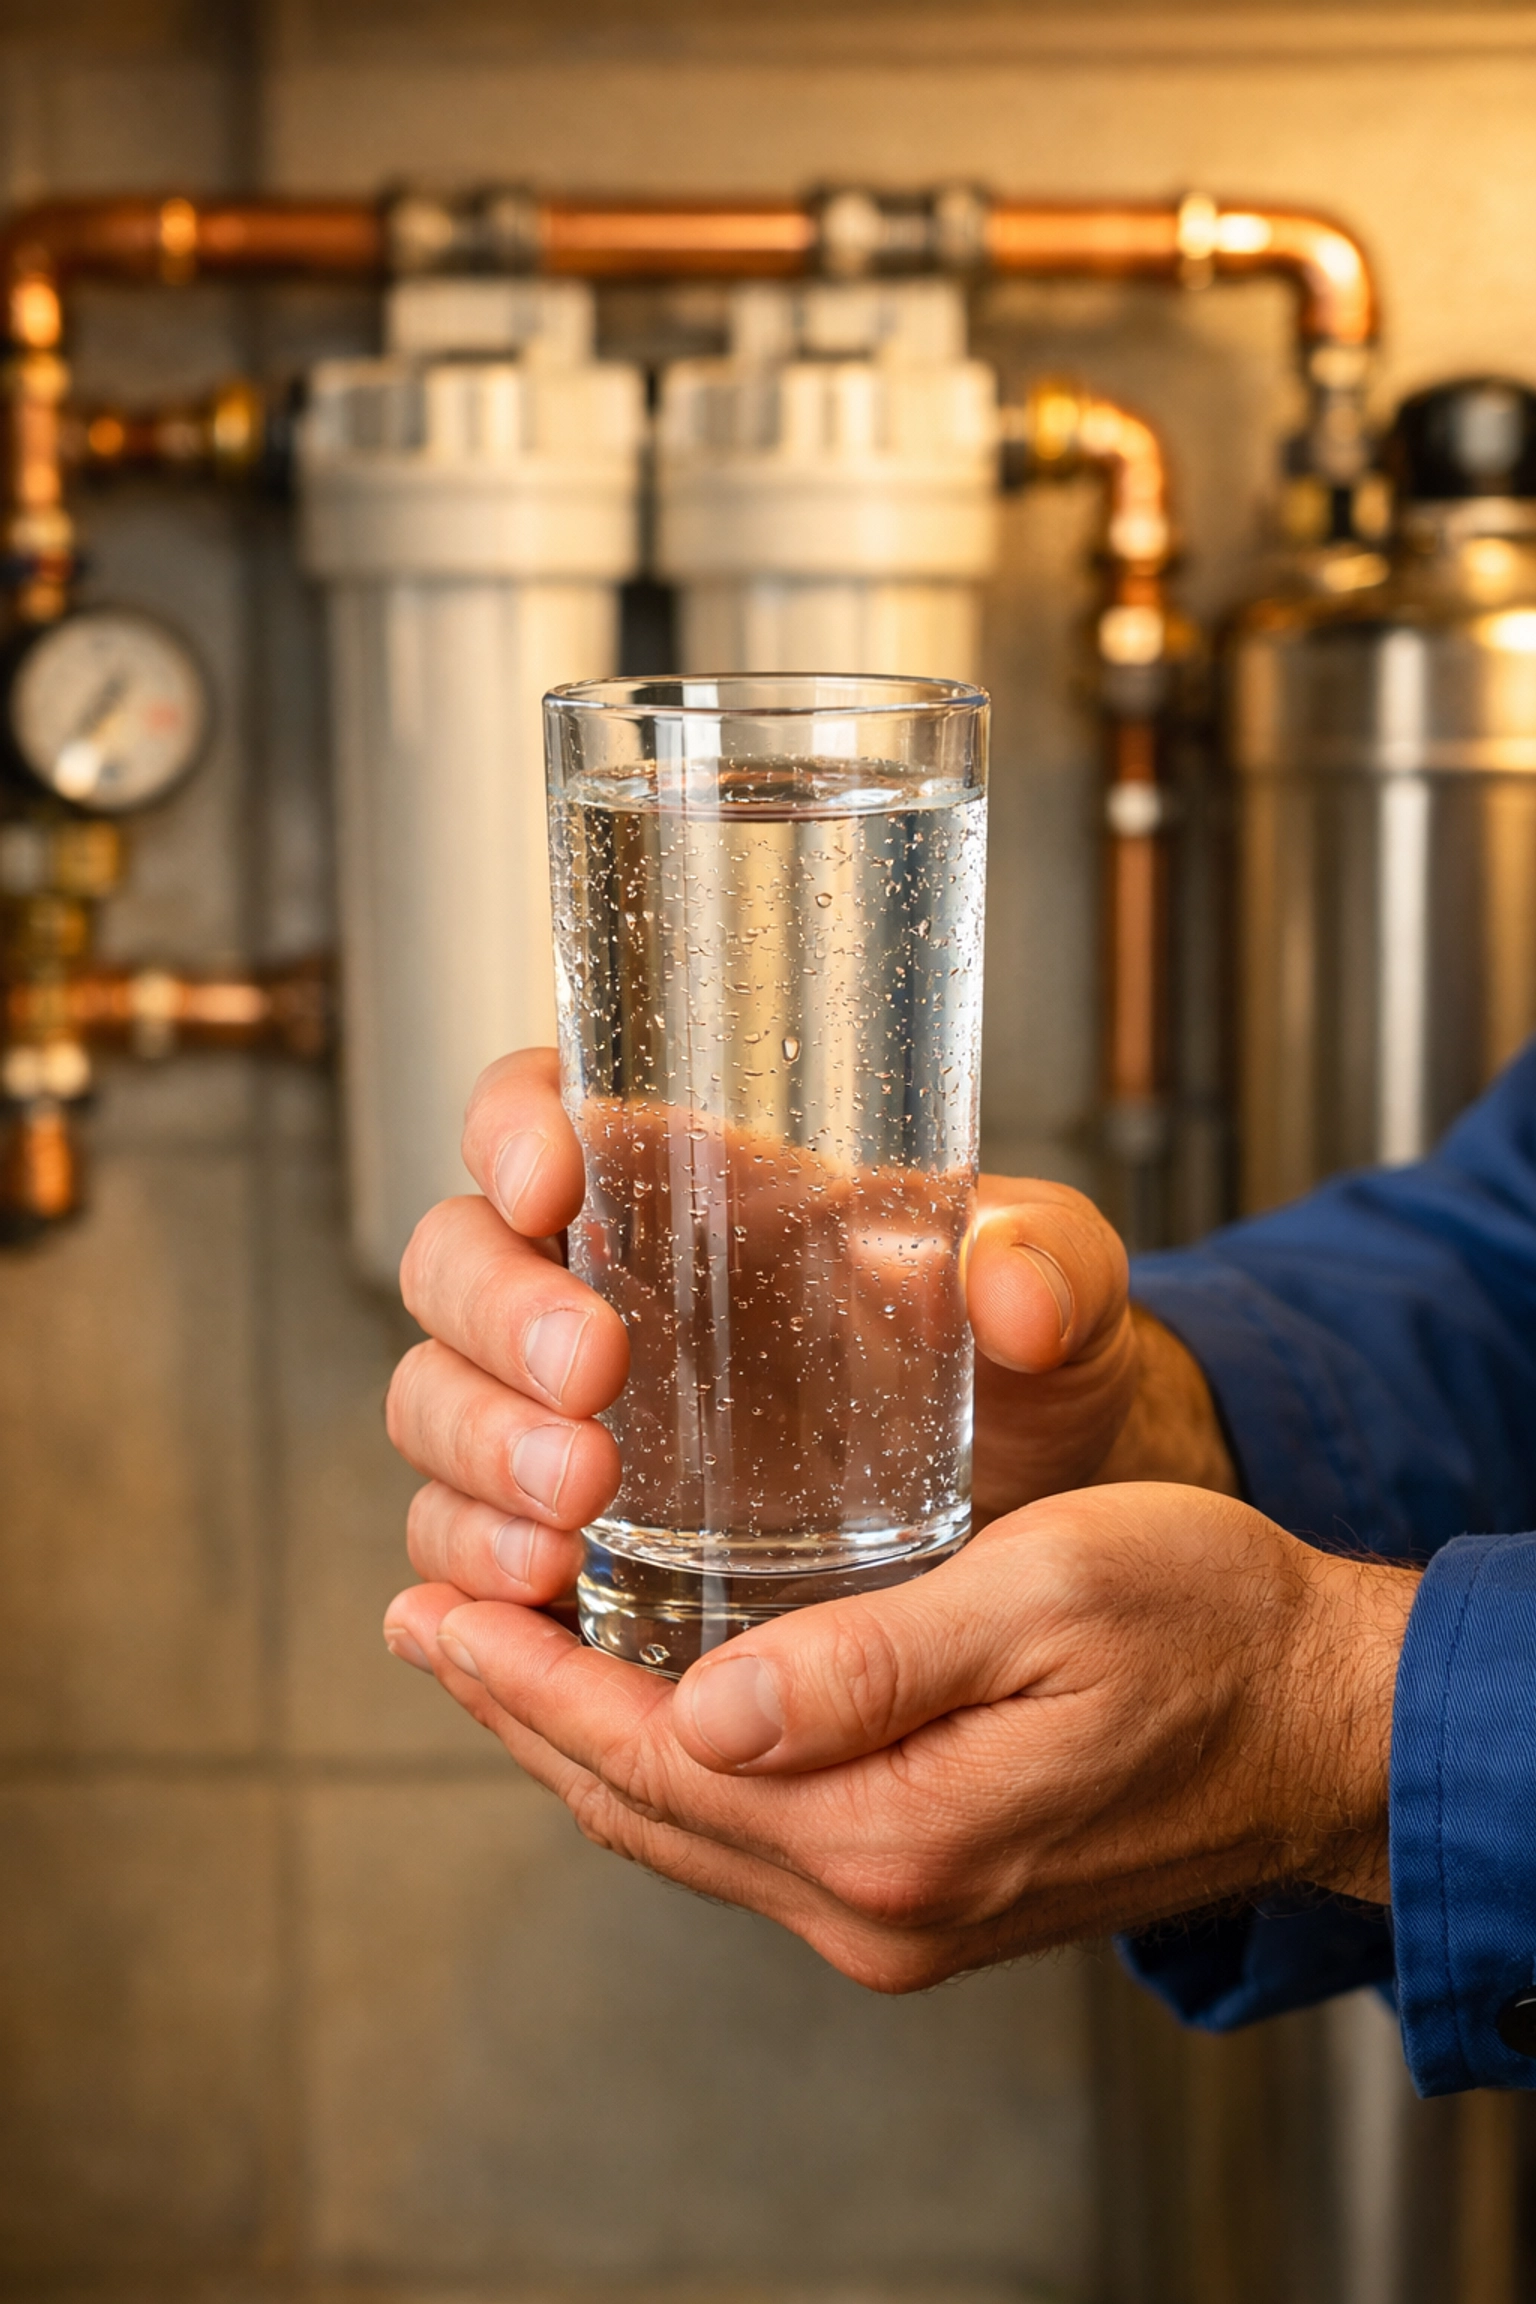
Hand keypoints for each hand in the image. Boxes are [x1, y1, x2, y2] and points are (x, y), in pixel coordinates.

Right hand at [382, 1049, 1233, 1618]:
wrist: (1024, 1511)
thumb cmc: (1021, 1365)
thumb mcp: (1060, 1291)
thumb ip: (1050, 1266)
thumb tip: (1009, 1292)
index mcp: (690, 1182)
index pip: (545, 1110)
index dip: (513, 1128)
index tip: (551, 1182)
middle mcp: (602, 1286)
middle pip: (456, 1260)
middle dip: (499, 1318)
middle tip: (593, 1382)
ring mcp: (566, 1414)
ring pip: (435, 1398)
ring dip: (478, 1449)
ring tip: (574, 1512)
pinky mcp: (569, 1533)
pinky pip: (456, 1531)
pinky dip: (468, 1560)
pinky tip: (535, 1589)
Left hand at [384, 1482, 1417, 1988]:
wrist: (1320, 1726)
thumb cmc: (1205, 1628)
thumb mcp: (1046, 1605)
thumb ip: (869, 1666)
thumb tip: (700, 1714)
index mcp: (892, 1831)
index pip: (652, 1758)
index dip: (527, 1682)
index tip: (436, 1613)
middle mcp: (875, 1901)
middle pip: (643, 1808)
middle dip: (520, 1711)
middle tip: (425, 1626)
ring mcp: (897, 1913)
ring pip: (685, 1830)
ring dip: (577, 1742)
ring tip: (492, 1661)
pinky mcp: (923, 1891)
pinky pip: (748, 1838)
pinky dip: (664, 1772)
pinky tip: (638, 1714)